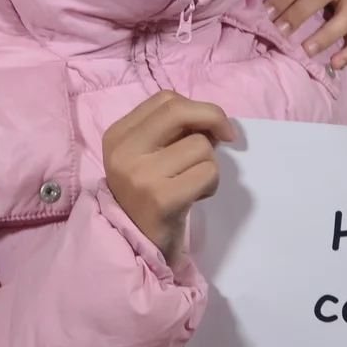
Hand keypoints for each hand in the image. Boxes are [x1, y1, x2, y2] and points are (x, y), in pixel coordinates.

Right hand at [100, 91, 232, 261]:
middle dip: (213, 117)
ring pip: (201, 146)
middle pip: (178, 111)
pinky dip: (211, 184)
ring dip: (210, 164)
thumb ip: (173, 132)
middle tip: (228, 136)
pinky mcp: (161, 199)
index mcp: (118, 135)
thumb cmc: (149, 196)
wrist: (136, 247)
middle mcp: (124, 151)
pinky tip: (195, 197)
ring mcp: (140, 175)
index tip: (211, 126)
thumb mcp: (148, 157)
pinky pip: (208, 172)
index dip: (197, 107)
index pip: (165, 99)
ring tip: (193, 183)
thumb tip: (214, 120)